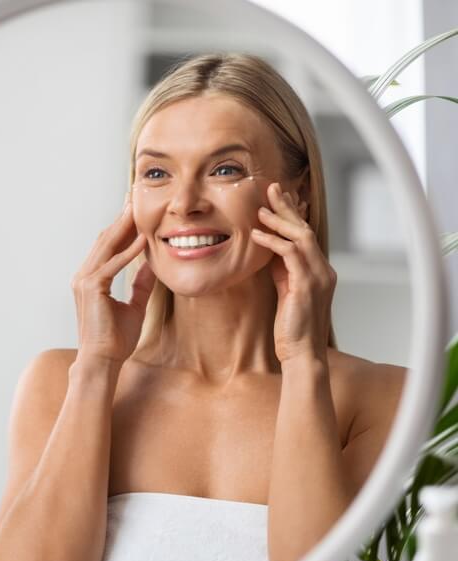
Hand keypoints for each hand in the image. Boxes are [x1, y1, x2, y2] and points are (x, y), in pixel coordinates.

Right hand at [71, 199, 153, 364]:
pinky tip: (143, 239)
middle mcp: (83, 276)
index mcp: (91, 279)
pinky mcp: (92, 289)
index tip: (134, 209)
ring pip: (106, 246)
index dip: (122, 226)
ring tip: (138, 208)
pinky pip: (113, 264)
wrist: (102, 361)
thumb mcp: (134, 306)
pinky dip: (128, 251)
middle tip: (134, 196)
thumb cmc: (115, 339)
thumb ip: (140, 284)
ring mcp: (84, 281)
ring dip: (124, 226)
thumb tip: (151, 266)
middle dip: (121, 218)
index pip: (107, 246)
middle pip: (105, 239)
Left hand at [251, 182, 335, 364]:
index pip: (306, 235)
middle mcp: (323, 270)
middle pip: (306, 229)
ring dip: (279, 220)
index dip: (293, 214)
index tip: (280, 197)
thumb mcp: (285, 292)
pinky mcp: (306, 285)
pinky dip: (273, 241)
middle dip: (288, 207)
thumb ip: (282, 271)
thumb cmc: (291, 328)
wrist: (301, 354)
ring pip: (301, 236)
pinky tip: (257, 234)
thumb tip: (271, 252)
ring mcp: (317, 276)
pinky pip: (290, 254)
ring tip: (260, 209)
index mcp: (319, 270)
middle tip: (272, 188)